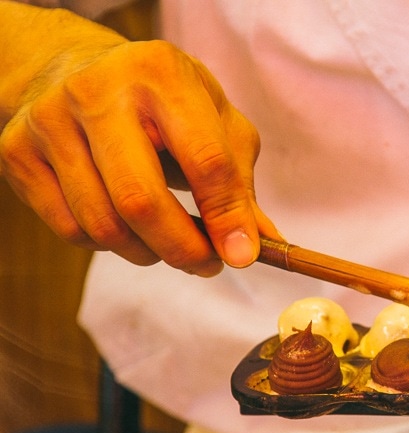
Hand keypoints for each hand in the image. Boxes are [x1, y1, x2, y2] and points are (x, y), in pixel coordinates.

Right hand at [0, 39, 279, 276]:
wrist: (72, 67)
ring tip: (169, 245)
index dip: (227, 217)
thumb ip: (238, 179)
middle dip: (182, 248)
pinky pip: (69, 229)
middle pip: (141, 200)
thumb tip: (260, 242)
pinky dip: (107, 246)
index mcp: (162, 74)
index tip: (242, 256)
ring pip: (102, 224)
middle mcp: (98, 91)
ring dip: (147, 253)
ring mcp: (50, 120)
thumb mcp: (212, 119)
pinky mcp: (16, 150)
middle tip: (206, 265)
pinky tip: (126, 229)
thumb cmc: (160, 101)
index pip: (205, 160)